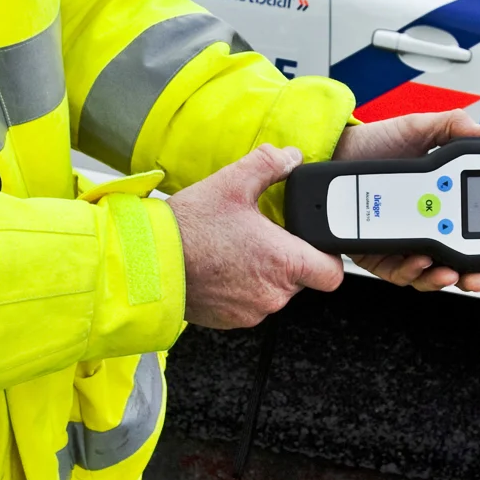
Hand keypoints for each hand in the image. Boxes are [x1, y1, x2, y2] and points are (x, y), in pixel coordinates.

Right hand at [167, 144, 343, 328]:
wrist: (147, 263)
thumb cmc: (188, 229)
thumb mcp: (232, 183)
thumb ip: (269, 164)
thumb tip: (291, 157)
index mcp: (284, 261)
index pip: (333, 272)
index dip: (328, 255)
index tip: (315, 242)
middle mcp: (273, 293)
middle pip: (302, 278)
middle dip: (288, 257)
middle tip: (262, 236)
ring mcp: (252, 311)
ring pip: (274, 291)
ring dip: (263, 273)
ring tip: (236, 250)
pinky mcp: (231, 321)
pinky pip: (250, 304)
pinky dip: (242, 288)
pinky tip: (222, 266)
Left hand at [333, 111, 479, 293]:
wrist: (333, 151)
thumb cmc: (373, 143)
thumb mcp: (417, 128)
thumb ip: (452, 127)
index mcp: (440, 202)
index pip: (473, 233)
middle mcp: (422, 226)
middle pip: (455, 263)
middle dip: (472, 276)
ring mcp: (399, 242)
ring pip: (427, 274)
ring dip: (443, 278)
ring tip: (450, 272)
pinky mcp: (375, 252)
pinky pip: (396, 273)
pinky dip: (411, 272)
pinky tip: (420, 259)